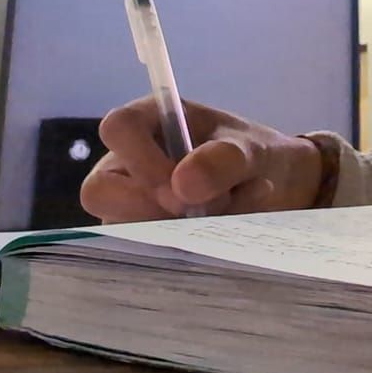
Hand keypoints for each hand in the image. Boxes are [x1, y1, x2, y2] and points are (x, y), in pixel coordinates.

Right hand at [79, 97, 326, 223]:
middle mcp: (128, 164)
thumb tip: (182, 186)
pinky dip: (187, 247)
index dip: (142, 159)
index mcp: (149, 121)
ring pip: (120, 228)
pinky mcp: (143, 237)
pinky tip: (225, 232)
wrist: (273, 187)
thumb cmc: (250, 155)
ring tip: (228, 213)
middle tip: (196, 211)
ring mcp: (131, 204)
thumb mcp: (250, 150)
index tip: (181, 185)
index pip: (118, 129)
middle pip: (98, 190)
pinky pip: (146, 251)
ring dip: (176, 231)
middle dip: (146, 208)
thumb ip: (223, 159)